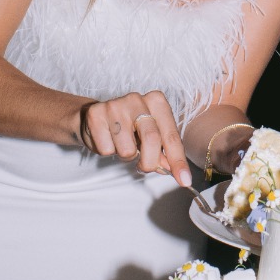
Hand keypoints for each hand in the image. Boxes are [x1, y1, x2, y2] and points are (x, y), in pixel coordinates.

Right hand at [76, 89, 190, 187]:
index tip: (184, 180)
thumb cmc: (129, 129)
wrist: (94, 118)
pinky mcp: (95, 114)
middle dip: (150, 162)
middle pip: (152, 139)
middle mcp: (137, 98)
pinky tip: (106, 139)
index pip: (171, 135)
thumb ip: (164, 153)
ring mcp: (115, 105)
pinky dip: (108, 151)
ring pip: (127, 149)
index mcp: (156, 101)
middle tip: (144, 167)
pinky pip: (106, 149)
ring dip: (125, 155)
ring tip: (120, 143)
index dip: (178, 161)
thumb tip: (179, 173)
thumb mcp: (150, 137)